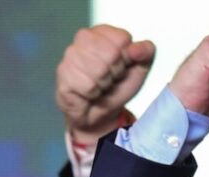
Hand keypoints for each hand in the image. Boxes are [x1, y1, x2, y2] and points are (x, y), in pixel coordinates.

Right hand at [55, 24, 155, 144]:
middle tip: (110, 77)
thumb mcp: (139, 68)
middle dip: (116, 72)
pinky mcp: (63, 72)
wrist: (101, 112)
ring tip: (100, 85)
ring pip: (99, 70)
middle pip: (111, 53)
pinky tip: (89, 92)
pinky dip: (93, 94)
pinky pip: (88, 85)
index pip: (123, 38)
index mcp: (104, 32)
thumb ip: (146, 52)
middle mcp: (84, 37)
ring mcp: (71, 54)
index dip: (127, 57)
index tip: (122, 65)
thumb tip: (136, 49)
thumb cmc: (117, 86)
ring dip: (104, 84)